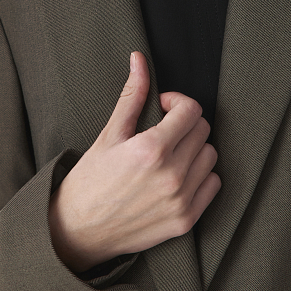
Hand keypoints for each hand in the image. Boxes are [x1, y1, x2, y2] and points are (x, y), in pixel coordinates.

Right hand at [48, 50, 220, 272]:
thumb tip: (139, 59)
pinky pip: (213, 185)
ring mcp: (181, 201)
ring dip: (194, 148)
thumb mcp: (109, 133)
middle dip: (184, 123)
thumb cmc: (90, 180)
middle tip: (162, 129)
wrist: (78, 231)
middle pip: (202, 130)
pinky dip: (201, 175)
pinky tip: (178, 174)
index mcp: (151, 150)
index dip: (176, 102)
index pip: (191, 110)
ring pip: (210, 155)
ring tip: (169, 153)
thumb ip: (132, 95)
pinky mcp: (185, 221)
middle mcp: (171, 176)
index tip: (162, 108)